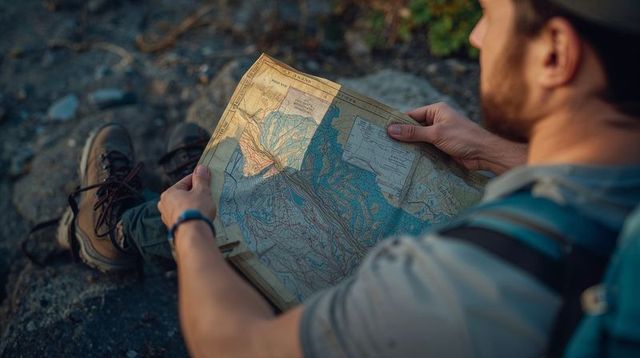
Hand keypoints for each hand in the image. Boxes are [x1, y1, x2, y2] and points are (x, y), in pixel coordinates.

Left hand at [157, 165, 215, 227]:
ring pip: (183, 206)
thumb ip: (201, 179)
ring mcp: (168, 218)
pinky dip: (191, 215)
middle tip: (207, 194)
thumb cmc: (196, 210)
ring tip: (204, 206)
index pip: (185, 182)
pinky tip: (199, 217)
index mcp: (169, 193)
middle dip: (195, 194)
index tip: (207, 179)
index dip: (198, 179)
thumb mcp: (202, 191)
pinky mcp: (174, 228)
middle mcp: (165, 205)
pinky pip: (184, 217)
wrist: (193, 234)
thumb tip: (201, 168)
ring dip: (193, 205)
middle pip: (183, 194)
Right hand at [387, 102, 526, 174]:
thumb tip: (391, 129)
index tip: (382, 130)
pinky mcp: (442, 148)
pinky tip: (406, 161)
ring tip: (391, 154)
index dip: (398, 123)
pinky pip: (426, 150)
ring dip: (410, 147)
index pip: (412, 115)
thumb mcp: (436, 133)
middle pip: (414, 128)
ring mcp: (439, 135)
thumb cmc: (463, 138)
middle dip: (402, 136)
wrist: (485, 154)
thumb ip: (413, 133)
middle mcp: (437, 121)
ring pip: (419, 140)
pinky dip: (418, 154)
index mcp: (436, 111)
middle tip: (383, 144)